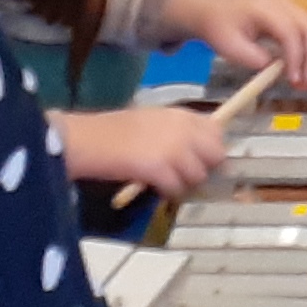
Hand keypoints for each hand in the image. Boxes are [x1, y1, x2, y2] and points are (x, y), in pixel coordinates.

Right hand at [56, 104, 225, 195]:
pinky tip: (155, 186)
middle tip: (186, 173)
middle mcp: (182, 130)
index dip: (212, 147)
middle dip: (205, 167)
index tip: (202, 157)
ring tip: (165, 180)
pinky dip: (168, 192)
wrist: (90, 139)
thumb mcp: (152, 120)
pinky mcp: (161, 169)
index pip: (216, 130)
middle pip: (216, 155)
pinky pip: (177, 189)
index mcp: (180, 114)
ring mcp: (173, 150)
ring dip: (184, 182)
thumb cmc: (114, 130)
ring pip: (198, 176)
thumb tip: (199, 150)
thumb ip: (177, 131)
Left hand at [188, 0, 306, 86]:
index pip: (289, 31)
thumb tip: (274, 69)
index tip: (294, 79)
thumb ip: (251, 58)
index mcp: (264, 9)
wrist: (215, 13)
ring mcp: (290, 9)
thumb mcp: (228, 46)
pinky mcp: (293, 16)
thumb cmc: (220, 27)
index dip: (296, 56)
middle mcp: (282, 5)